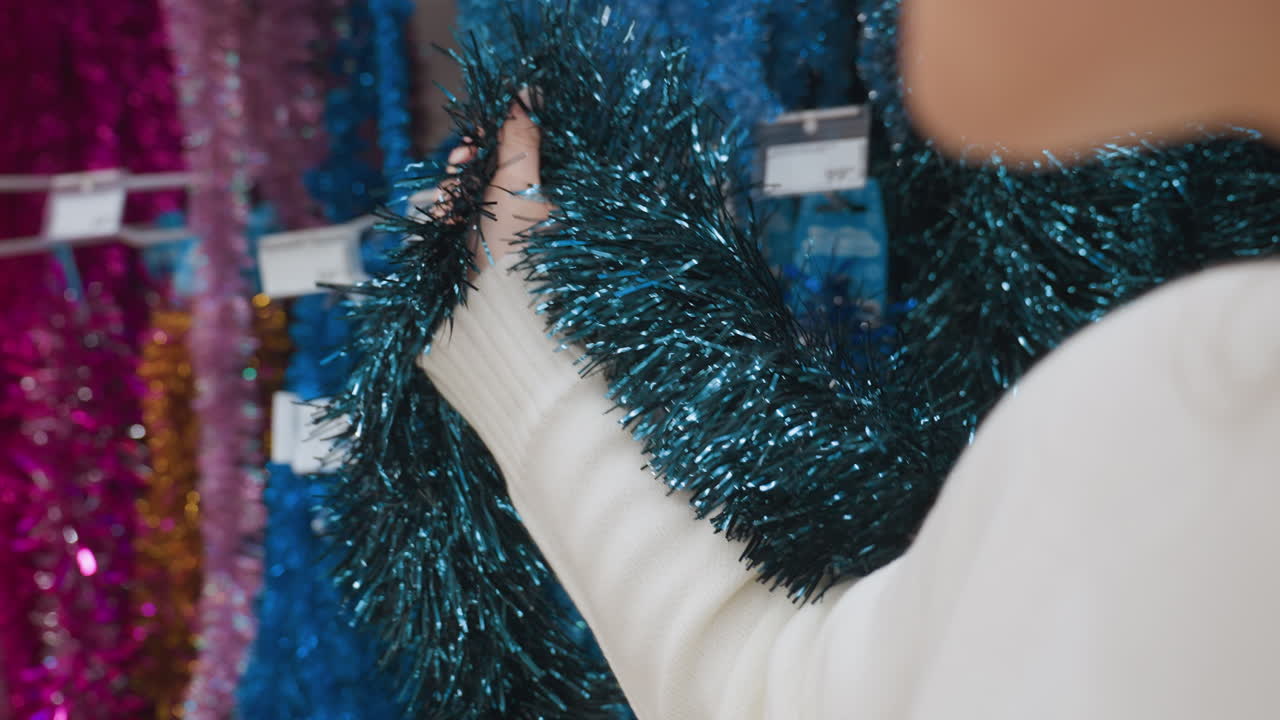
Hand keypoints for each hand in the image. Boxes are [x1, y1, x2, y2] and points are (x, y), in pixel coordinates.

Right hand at [435, 97, 546, 266]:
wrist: (491, 292)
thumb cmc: (515, 236)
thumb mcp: (518, 178)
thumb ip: (521, 134)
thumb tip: (529, 90)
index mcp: (552, 179)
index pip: (523, 136)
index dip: (495, 129)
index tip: (477, 132)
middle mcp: (531, 192)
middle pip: (492, 154)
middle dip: (468, 157)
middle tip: (460, 162)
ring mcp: (505, 210)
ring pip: (471, 176)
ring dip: (454, 183)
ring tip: (450, 202)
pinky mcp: (484, 226)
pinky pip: (460, 200)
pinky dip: (449, 206)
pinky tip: (447, 218)